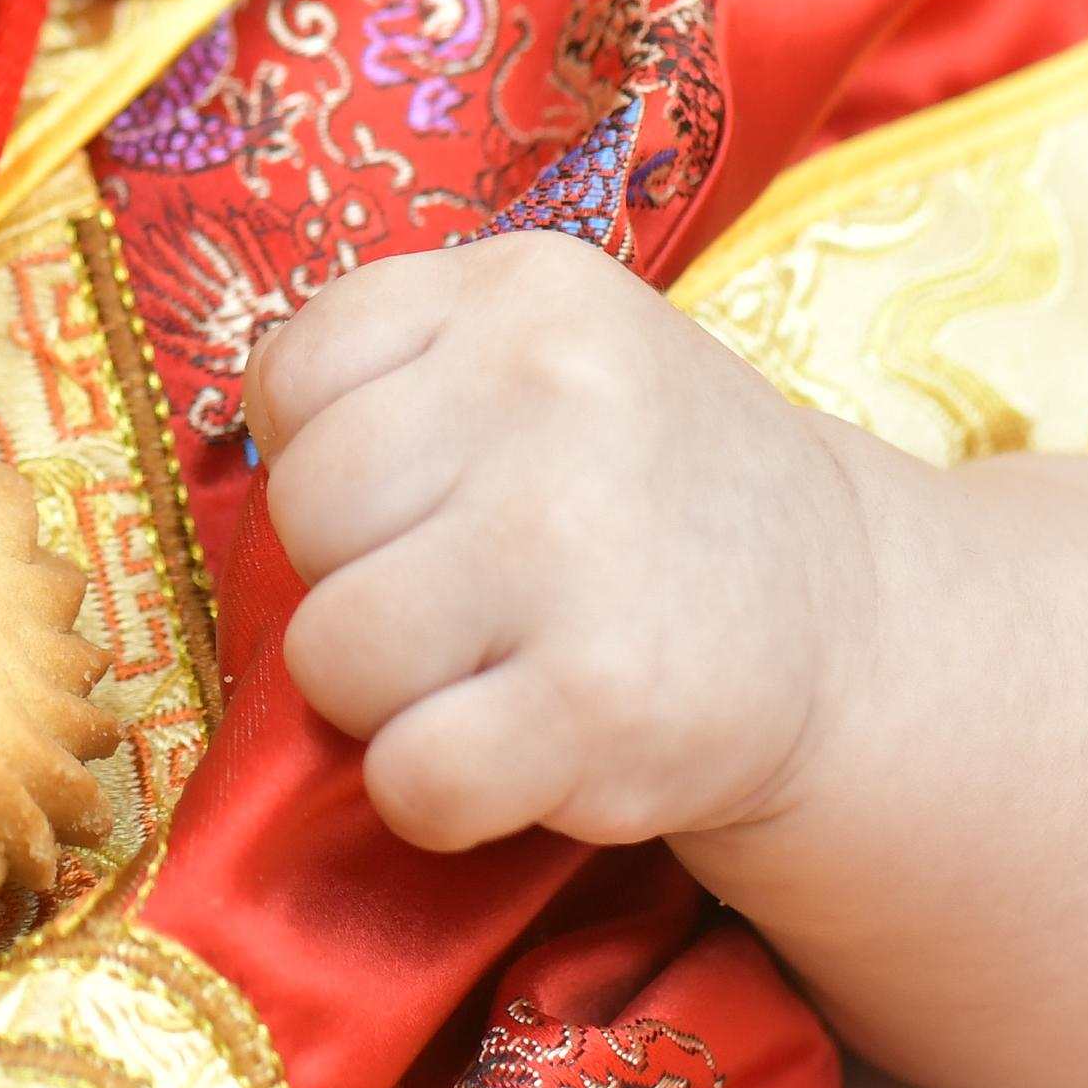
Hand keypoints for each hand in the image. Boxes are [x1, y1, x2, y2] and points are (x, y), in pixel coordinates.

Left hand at [250, 227, 883, 860]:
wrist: (843, 622)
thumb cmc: (639, 489)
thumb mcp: (542, 357)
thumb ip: (394, 368)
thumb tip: (244, 454)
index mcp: (527, 290)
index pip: (293, 376)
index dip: (329, 461)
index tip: (421, 493)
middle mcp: (554, 393)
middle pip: (303, 516)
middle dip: (354, 579)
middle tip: (463, 595)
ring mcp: (574, 545)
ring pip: (330, 656)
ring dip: (387, 698)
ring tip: (491, 672)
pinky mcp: (601, 701)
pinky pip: (407, 780)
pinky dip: (437, 797)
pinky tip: (518, 752)